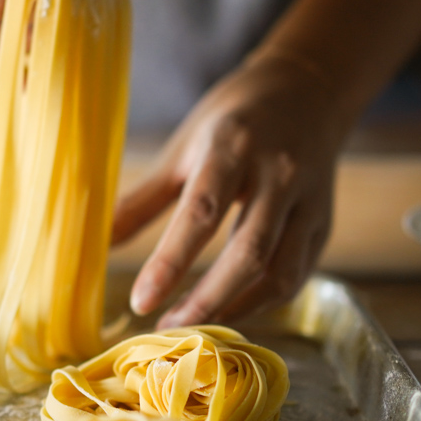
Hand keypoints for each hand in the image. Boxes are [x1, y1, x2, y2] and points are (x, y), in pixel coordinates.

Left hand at [114, 52, 354, 326]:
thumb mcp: (183, 149)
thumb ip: (143, 199)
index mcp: (233, 147)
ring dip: (236, 309)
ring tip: (194, 329)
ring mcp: (309, 201)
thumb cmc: (232, 121)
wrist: (307, 90)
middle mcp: (279, 174)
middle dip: (207, 299)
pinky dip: (262, 302)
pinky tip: (229, 312)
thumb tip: (96, 243)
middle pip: (248, 251)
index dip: (170, 263)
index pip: (202, 213)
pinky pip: (295, 275)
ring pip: (279, 271)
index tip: (141, 302)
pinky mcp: (324, 223)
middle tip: (166, 330)